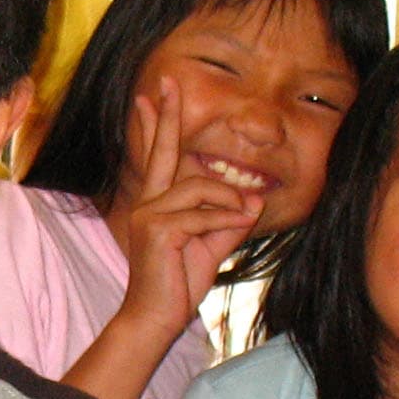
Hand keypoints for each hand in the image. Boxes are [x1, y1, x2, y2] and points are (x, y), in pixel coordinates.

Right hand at [116, 88, 263, 331]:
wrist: (155, 317)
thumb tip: (252, 201)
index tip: (147, 98)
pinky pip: (203, 215)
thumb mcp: (211, 247)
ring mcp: (150, 214)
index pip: (156, 157)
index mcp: (157, 203)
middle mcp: (149, 203)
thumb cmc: (178, 284)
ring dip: (227, 200)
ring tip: (241, 217)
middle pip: (162, 150)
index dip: (153, 126)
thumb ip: (229, 222)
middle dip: (166, 114)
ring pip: (199, 187)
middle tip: (167, 81)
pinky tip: (234, 226)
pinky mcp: (158, 230)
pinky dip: (224, 220)